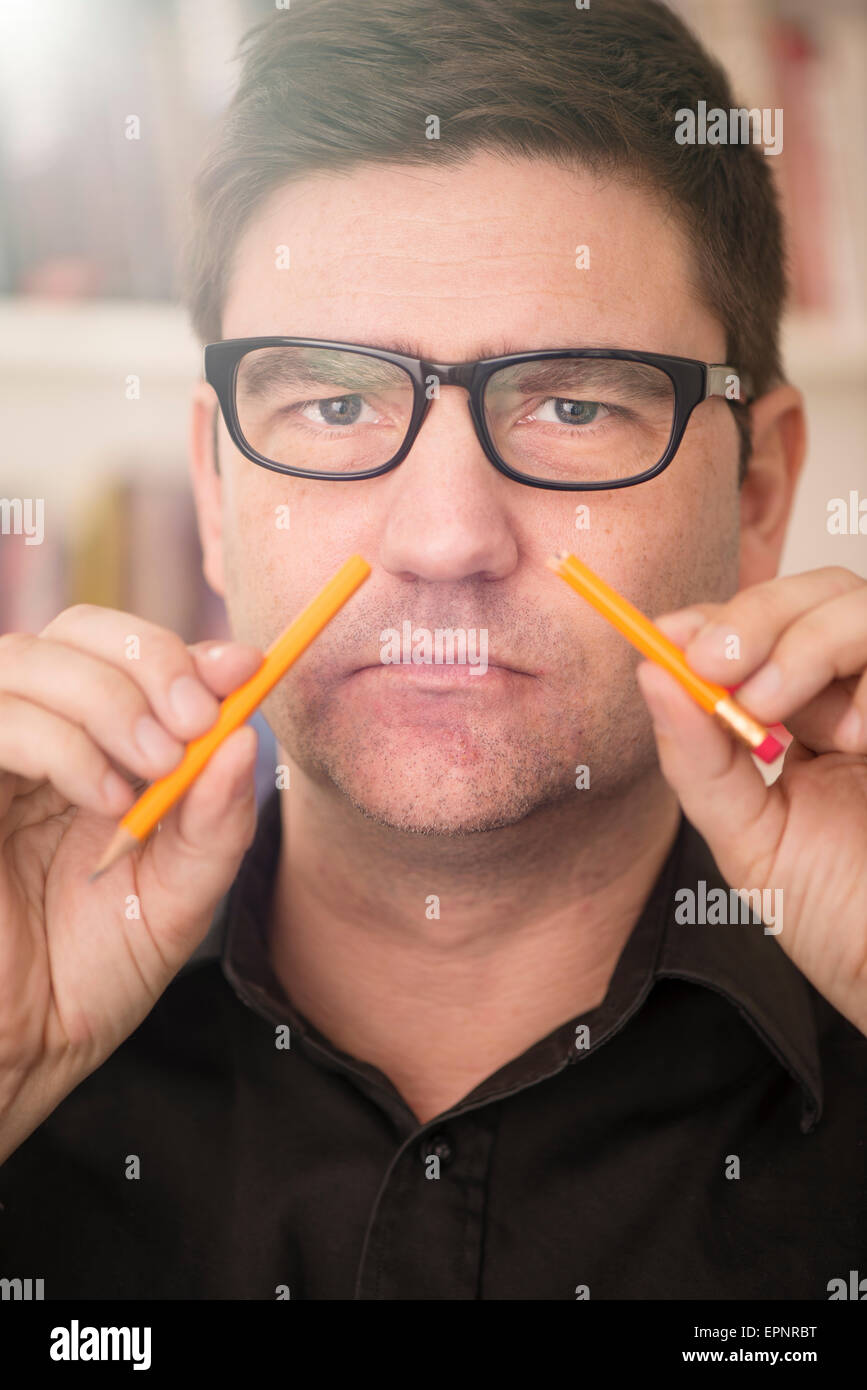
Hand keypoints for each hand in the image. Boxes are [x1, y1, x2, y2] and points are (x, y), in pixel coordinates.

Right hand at [0, 606, 263, 1161]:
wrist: (17, 1055)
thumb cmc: (91, 975)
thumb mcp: (181, 897)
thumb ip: (215, 822)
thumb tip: (245, 737)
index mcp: (93, 752)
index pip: (130, 657)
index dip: (186, 650)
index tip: (245, 670)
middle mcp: (35, 741)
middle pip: (77, 632)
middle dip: (150, 660)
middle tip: (195, 721)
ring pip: (28, 658)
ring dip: (108, 697)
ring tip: (152, 767)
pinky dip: (57, 739)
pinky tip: (103, 796)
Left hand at [635, 566, 866, 1035]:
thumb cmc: (843, 920)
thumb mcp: (749, 839)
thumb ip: (698, 759)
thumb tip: (650, 671)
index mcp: (814, 720)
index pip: (765, 630)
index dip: (718, 620)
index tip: (670, 635)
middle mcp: (865, 697)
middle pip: (819, 594)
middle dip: (756, 616)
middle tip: (715, 665)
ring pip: (859, 604)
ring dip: (806, 642)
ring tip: (773, 710)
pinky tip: (858, 739)